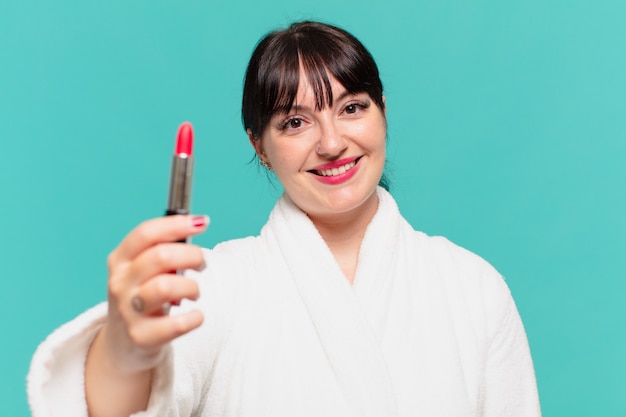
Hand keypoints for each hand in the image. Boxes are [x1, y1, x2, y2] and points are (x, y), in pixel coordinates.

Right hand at [101, 214, 207, 373]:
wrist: (124, 344)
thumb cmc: (144, 296)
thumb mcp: (143, 270)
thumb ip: (164, 250)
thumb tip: (197, 225)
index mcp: (120, 260)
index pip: (146, 233)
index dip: (176, 224)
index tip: (202, 222)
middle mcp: (120, 283)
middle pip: (160, 256)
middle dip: (192, 255)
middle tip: (202, 264)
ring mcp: (128, 311)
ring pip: (166, 287)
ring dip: (191, 286)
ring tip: (194, 292)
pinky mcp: (141, 337)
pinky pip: (176, 325)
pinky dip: (194, 318)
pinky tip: (196, 316)